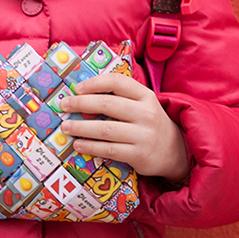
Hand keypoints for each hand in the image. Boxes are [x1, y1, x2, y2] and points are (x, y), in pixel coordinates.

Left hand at [58, 73, 189, 182]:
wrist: (174, 151)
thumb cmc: (148, 123)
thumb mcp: (141, 104)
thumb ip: (119, 97)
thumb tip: (81, 93)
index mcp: (145, 95)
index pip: (117, 82)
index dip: (95, 83)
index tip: (76, 88)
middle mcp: (146, 113)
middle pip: (108, 104)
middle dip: (81, 103)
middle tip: (64, 105)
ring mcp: (143, 135)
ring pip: (106, 129)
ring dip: (81, 127)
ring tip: (65, 127)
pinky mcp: (139, 155)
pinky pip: (109, 149)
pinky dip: (90, 146)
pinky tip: (78, 144)